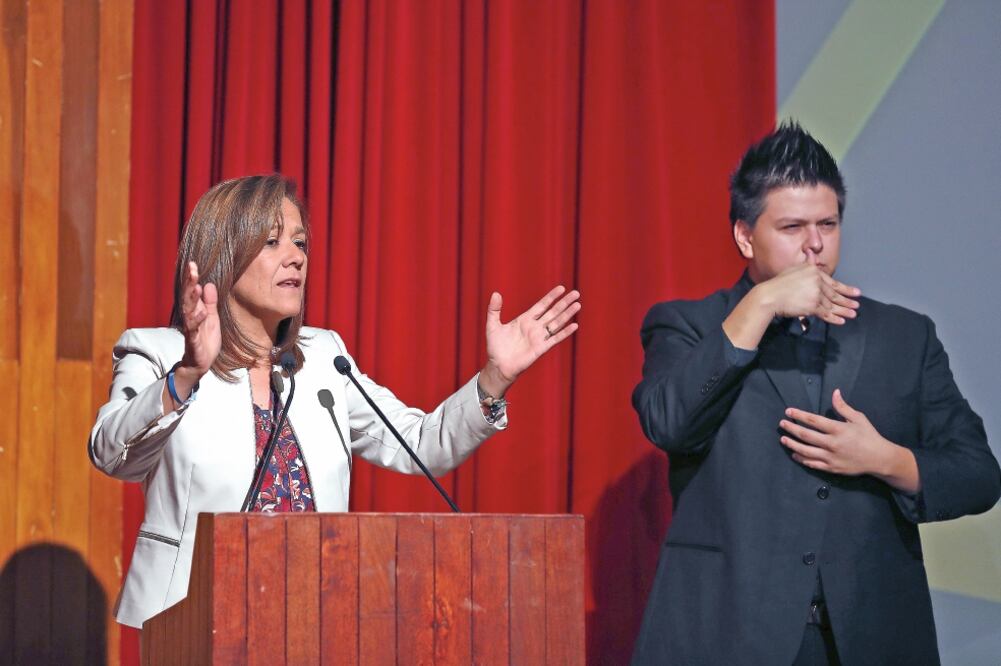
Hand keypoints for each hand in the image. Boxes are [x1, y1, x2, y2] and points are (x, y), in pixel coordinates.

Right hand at [173, 262, 219, 392]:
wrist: (200, 362)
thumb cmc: (205, 339)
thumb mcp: (212, 318)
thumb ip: (210, 302)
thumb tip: (209, 284)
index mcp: (195, 310)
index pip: (191, 292)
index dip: (191, 278)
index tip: (192, 264)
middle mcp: (190, 317)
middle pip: (187, 297)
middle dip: (189, 283)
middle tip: (191, 268)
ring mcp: (191, 328)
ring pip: (188, 311)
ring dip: (192, 299)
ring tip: (196, 286)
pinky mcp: (193, 341)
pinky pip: (194, 330)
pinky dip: (198, 320)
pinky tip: (203, 312)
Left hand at [478, 285, 580, 396]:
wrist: (498, 366)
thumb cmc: (495, 347)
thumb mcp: (492, 325)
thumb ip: (494, 309)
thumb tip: (496, 293)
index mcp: (525, 319)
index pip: (542, 305)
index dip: (551, 297)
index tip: (561, 288)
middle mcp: (534, 327)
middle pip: (553, 312)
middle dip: (564, 302)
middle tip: (576, 293)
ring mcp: (539, 337)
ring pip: (557, 323)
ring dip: (567, 314)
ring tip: (577, 305)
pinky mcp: (541, 348)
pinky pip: (555, 339)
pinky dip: (565, 332)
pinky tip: (574, 325)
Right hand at [758, 264, 860, 324]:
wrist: (770, 295)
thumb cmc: (778, 283)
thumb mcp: (794, 269)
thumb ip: (807, 264)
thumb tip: (812, 253)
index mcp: (814, 271)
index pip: (833, 282)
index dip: (846, 288)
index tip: (856, 292)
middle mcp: (817, 281)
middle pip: (834, 294)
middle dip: (847, 301)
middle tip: (857, 305)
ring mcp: (815, 294)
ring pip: (831, 305)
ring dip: (843, 311)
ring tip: (852, 314)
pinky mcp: (812, 306)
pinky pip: (825, 313)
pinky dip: (833, 318)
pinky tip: (841, 321)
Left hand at [779, 389, 919, 491]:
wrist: (880, 459)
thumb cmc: (869, 436)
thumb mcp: (858, 418)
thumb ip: (843, 407)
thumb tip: (835, 392)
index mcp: (839, 429)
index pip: (813, 420)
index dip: (799, 415)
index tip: (788, 411)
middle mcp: (833, 443)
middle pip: (806, 435)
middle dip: (791, 428)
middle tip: (782, 424)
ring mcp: (831, 457)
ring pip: (806, 451)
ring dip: (792, 444)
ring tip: (783, 439)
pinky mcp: (832, 468)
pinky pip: (813, 464)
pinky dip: (801, 459)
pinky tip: (794, 454)